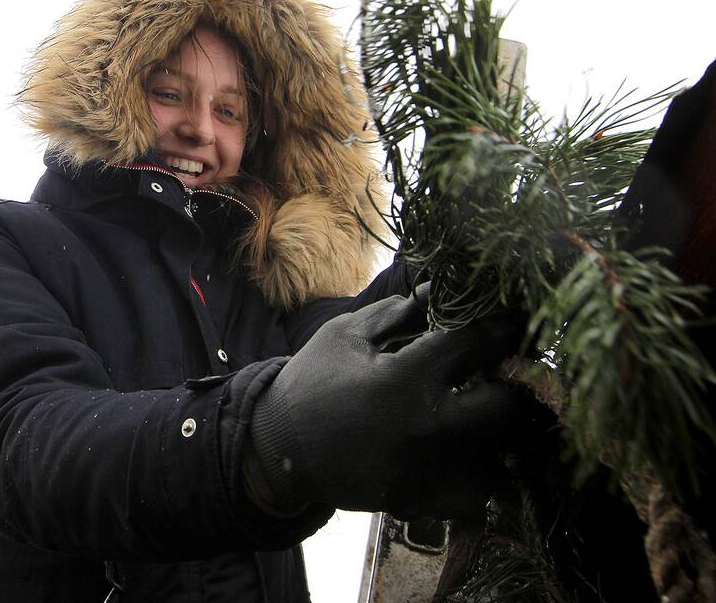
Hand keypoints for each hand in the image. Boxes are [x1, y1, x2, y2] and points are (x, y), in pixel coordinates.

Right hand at [247, 286, 522, 518]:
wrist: (279, 449)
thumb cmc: (313, 382)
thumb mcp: (346, 336)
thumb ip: (397, 313)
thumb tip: (441, 291)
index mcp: (403, 378)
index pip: (475, 344)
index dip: (502, 328)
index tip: (513, 323)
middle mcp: (422, 427)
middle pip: (506, 406)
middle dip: (514, 384)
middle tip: (509, 374)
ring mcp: (423, 470)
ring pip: (500, 457)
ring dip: (501, 434)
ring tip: (489, 414)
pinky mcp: (420, 502)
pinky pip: (475, 497)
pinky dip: (480, 477)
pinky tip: (469, 455)